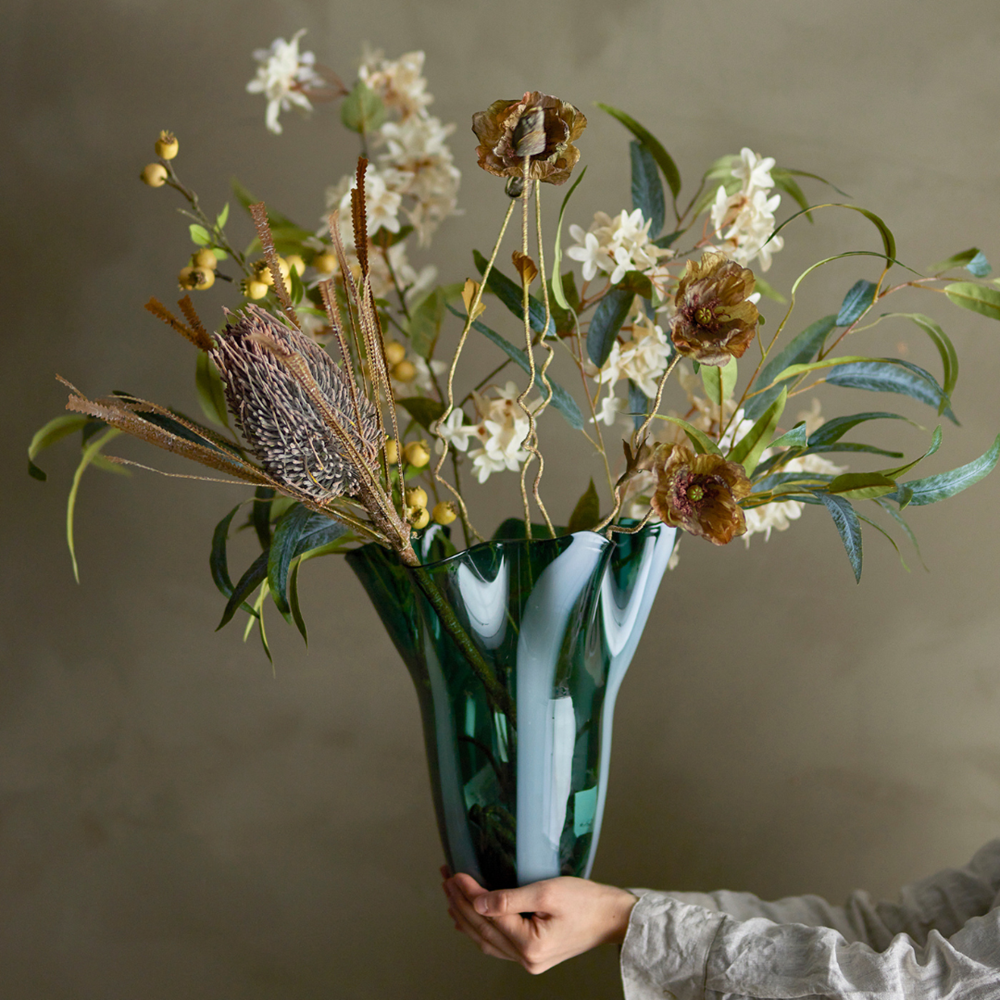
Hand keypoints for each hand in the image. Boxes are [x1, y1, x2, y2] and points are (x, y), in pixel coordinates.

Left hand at [441, 867, 637, 973]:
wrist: (611, 917)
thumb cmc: (586, 902)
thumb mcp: (548, 891)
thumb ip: (510, 899)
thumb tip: (478, 902)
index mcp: (530, 946)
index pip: (487, 916)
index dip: (467, 893)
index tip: (454, 873)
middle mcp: (526, 960)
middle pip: (481, 930)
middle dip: (460, 902)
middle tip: (445, 878)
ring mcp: (528, 961)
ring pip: (485, 939)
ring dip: (465, 915)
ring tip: (450, 893)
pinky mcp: (532, 955)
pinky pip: (497, 944)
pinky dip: (479, 929)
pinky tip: (468, 918)